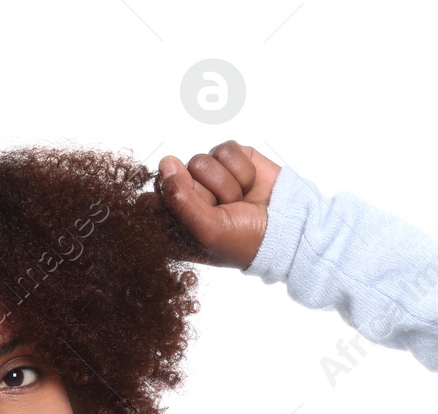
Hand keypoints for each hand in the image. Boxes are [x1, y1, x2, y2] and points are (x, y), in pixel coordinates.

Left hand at [155, 140, 281, 269]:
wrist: (286, 228)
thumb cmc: (244, 240)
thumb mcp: (207, 230)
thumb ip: (180, 199)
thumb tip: (166, 162)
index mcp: (174, 221)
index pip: (151, 200)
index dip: (172, 203)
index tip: (195, 217)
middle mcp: (187, 196)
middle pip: (176, 177)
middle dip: (206, 194)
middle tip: (224, 211)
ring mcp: (208, 175)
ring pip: (201, 161)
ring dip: (226, 184)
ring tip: (238, 200)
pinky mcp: (229, 158)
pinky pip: (225, 150)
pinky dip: (242, 169)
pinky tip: (249, 186)